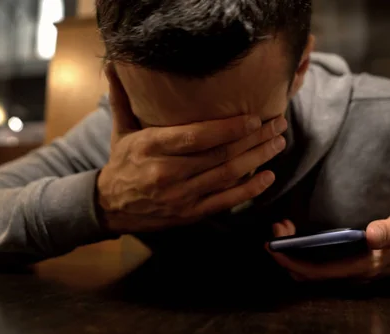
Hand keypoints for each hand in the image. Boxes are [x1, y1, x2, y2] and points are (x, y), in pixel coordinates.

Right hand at [97, 65, 287, 233]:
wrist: (111, 207)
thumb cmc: (122, 162)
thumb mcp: (120, 130)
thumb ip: (122, 98)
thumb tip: (114, 64)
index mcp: (151, 147)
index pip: (196, 137)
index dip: (228, 128)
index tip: (254, 117)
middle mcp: (167, 172)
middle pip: (219, 154)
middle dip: (254, 139)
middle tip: (278, 124)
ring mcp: (180, 196)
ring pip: (226, 176)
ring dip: (257, 159)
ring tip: (278, 143)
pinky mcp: (189, 213)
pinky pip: (224, 202)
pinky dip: (249, 190)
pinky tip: (268, 177)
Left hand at [267, 212, 389, 281]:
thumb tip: (370, 235)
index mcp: (363, 267)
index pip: (318, 272)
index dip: (292, 262)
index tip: (274, 246)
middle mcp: (353, 274)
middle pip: (309, 273)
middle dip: (287, 254)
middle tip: (276, 228)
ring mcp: (351, 271)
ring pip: (313, 270)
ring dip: (293, 252)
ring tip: (283, 227)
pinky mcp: (351, 264)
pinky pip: (320, 264)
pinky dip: (303, 251)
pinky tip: (298, 232)